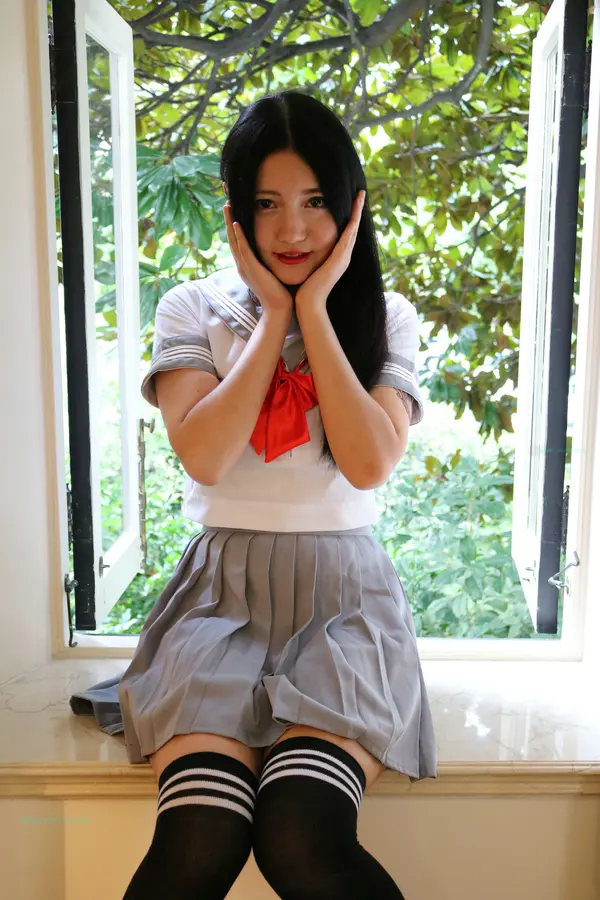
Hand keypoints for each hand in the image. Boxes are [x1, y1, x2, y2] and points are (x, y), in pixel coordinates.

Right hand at [223, 203, 292, 315]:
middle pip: (232, 238)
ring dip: (230, 222)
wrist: (279, 310)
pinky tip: (236, 223)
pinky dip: (239, 236)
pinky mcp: (251, 269)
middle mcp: (243, 265)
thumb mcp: (273, 273)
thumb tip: (282, 252)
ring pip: (234, 241)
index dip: (235, 227)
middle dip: (228, 220)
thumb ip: (272, 262)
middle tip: (226, 203)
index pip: (238, 243)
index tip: (234, 212)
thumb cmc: (281, 294)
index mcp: (247, 266)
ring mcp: (245, 267)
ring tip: (227, 206)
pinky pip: (243, 249)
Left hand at [295, 190, 365, 313]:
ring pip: (354, 228)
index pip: (345, 234)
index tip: (350, 204)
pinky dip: (353, 221)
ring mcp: (344, 257)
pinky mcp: (341, 258)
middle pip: (353, 228)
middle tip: (361, 193)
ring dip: (358, 211)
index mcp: (336, 258)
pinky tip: (356, 209)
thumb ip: (309, 259)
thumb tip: (300, 250)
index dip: (349, 218)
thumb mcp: (309, 269)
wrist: (309, 304)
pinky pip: (349, 235)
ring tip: (361, 195)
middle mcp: (343, 256)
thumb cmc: (305, 290)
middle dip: (357, 210)